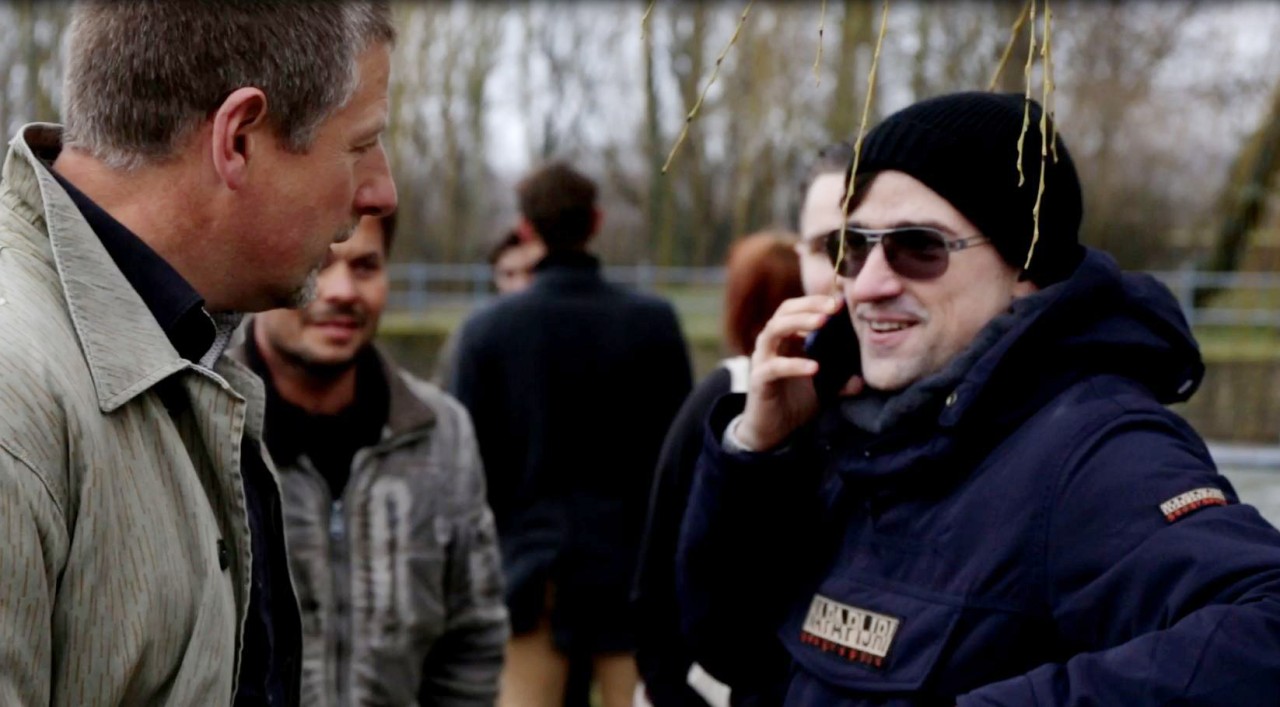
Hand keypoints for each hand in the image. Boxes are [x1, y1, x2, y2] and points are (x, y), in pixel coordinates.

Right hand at [735, 295, 862, 450]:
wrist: (772, 430)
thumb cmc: (795, 401)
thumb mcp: (823, 387)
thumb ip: (840, 380)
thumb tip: (861, 380)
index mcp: (786, 339)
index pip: (797, 308)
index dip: (816, 301)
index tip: (841, 301)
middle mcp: (771, 344)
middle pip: (784, 312)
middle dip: (809, 306)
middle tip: (833, 307)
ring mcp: (762, 360)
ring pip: (773, 330)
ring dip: (798, 323)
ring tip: (822, 322)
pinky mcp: (759, 380)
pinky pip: (774, 367)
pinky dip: (794, 364)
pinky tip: (814, 367)